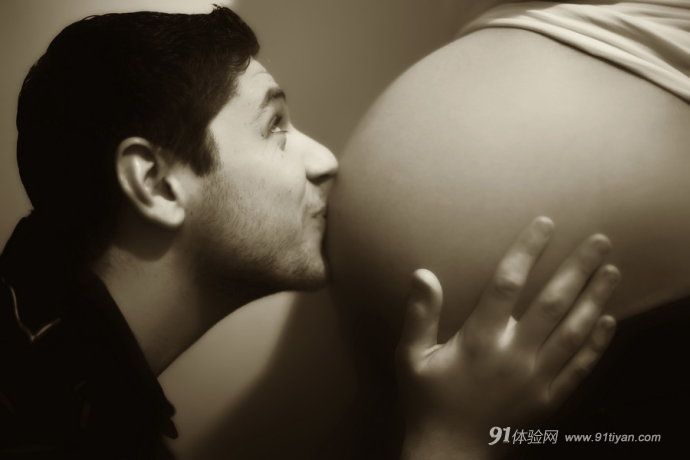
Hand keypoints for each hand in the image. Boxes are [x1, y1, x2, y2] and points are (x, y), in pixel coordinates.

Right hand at [396, 217, 619, 458]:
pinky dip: (596, 343)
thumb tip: (422, 273)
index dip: (527, 251)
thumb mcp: (410, 358)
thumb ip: (419, 315)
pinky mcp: (548, 399)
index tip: (544, 224)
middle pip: (552, 302)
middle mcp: (514, 355)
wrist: (450, 454)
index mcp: (479, 340)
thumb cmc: (427, 402)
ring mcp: (536, 378)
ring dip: (595, 298)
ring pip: (573, 331)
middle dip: (577, 268)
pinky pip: (579, 367)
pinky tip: (608, 321)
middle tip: (599, 239)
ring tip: (612, 271)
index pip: (507, 284)